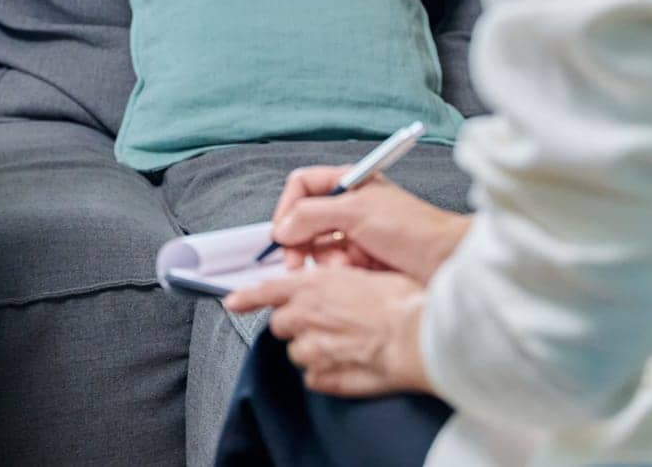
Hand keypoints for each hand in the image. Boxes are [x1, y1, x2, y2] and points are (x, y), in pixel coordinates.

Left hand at [224, 266, 432, 396]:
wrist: (419, 336)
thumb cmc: (403, 302)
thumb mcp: (368, 273)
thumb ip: (340, 280)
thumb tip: (339, 282)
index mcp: (313, 286)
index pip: (266, 290)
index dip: (246, 297)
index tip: (233, 302)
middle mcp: (304, 316)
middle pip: (281, 325)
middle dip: (297, 325)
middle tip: (325, 323)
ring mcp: (312, 349)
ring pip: (298, 353)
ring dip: (313, 350)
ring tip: (344, 345)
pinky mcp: (324, 377)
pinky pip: (315, 378)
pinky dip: (326, 374)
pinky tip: (348, 365)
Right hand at [270, 166, 469, 284]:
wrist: (448, 263)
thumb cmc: (412, 229)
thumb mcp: (356, 212)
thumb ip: (312, 215)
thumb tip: (281, 228)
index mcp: (348, 184)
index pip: (301, 186)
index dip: (287, 208)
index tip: (282, 232)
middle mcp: (348, 207)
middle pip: (304, 220)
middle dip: (299, 241)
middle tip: (295, 262)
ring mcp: (355, 235)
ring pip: (316, 247)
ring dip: (321, 259)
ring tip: (338, 268)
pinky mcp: (361, 261)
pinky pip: (332, 267)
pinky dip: (335, 272)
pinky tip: (350, 275)